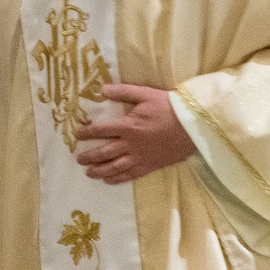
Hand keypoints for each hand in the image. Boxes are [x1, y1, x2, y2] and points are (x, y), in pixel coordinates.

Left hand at [75, 83, 196, 183]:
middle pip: (104, 152)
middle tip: (78, 158)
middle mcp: (131, 144)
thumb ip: (123, 91)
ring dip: (99, 170)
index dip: (87, 133)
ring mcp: (140, 157)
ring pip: (114, 167)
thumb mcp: (145, 94)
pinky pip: (130, 175)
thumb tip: (101, 89)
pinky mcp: (149, 166)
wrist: (192, 125)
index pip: (101, 130)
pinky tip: (108, 180)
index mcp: (128, 125)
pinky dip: (117, 179)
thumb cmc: (168, 107)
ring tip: (89, 172)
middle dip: (89, 156)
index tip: (77, 135)